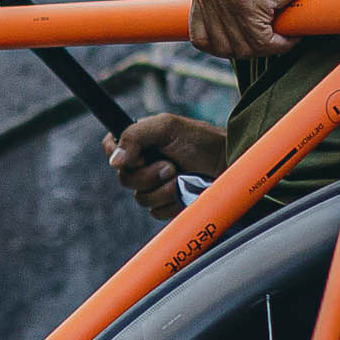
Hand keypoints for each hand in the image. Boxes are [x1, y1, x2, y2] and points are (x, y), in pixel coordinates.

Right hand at [103, 114, 226, 220]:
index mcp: (141, 142)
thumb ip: (135, 136)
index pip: (110, 148)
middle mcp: (145, 164)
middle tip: (170, 166)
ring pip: (141, 198)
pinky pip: (156, 212)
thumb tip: (113, 161)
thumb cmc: (202, 141)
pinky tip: (185, 193)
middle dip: (148, 175)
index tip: (138, 156)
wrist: (229, 164)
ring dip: (163, 190)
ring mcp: (156, 186)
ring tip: (182, 178)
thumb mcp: (167, 127)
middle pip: (124, 179)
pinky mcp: (168, 205)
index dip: (118, 155)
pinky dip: (171, 203)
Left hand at [189, 0, 315, 58]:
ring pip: (242, 46)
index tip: (250, 41)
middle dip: (250, 49)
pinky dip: (278, 44)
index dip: (228, 48)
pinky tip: (287, 31)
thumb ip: (221, 14)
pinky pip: (260, 41)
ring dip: (267, 46)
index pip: (200, 39)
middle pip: (221, 46)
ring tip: (281, 30)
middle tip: (271, 37)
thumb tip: (216, 48)